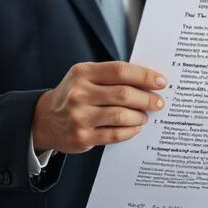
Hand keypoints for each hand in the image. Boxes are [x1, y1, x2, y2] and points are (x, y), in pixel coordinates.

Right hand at [33, 61, 166, 153]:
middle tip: (158, 102)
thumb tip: (148, 82)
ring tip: (144, 116)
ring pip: (121, 115)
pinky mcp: (82, 137)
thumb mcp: (85, 77)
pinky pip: (114, 134)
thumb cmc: (74, 95)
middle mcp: (79, 93)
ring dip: (139, 116)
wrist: (46, 120)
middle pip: (123, 94)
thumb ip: (112, 77)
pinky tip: (135, 127)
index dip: (144, 76)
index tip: (161, 81)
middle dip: (146, 98)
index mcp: (82, 73)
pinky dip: (130, 131)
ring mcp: (79, 116)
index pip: (120, 71)